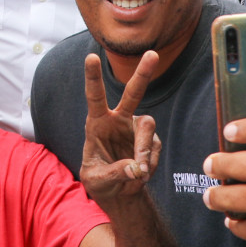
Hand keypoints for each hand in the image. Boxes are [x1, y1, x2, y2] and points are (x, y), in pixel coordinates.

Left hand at [78, 51, 160, 205]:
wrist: (117, 192)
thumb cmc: (99, 180)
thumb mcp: (97, 180)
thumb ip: (114, 173)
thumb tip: (135, 168)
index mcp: (97, 122)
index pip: (94, 96)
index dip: (93, 77)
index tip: (91, 56)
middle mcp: (118, 119)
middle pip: (132, 93)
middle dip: (143, 74)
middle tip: (153, 54)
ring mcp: (137, 129)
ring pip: (148, 126)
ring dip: (144, 149)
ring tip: (139, 173)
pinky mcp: (152, 141)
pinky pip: (154, 148)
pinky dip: (149, 164)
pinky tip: (141, 175)